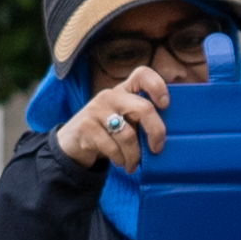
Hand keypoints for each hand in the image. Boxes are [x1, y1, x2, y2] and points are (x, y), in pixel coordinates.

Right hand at [53, 68, 172, 170]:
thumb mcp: (125, 120)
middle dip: (156, 133)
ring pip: (129, 135)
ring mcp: (96, 109)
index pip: (142, 75)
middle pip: (144, 109)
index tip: (165, 105)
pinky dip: (120, 159)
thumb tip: (167, 136)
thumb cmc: (108, 132)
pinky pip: (112, 147)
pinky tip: (120, 162)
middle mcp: (110, 95)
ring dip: (134, 156)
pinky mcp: (86, 126)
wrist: (73, 144)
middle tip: (157, 149)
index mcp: (124, 91)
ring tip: (133, 164)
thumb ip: (142, 119)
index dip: (158, 87)